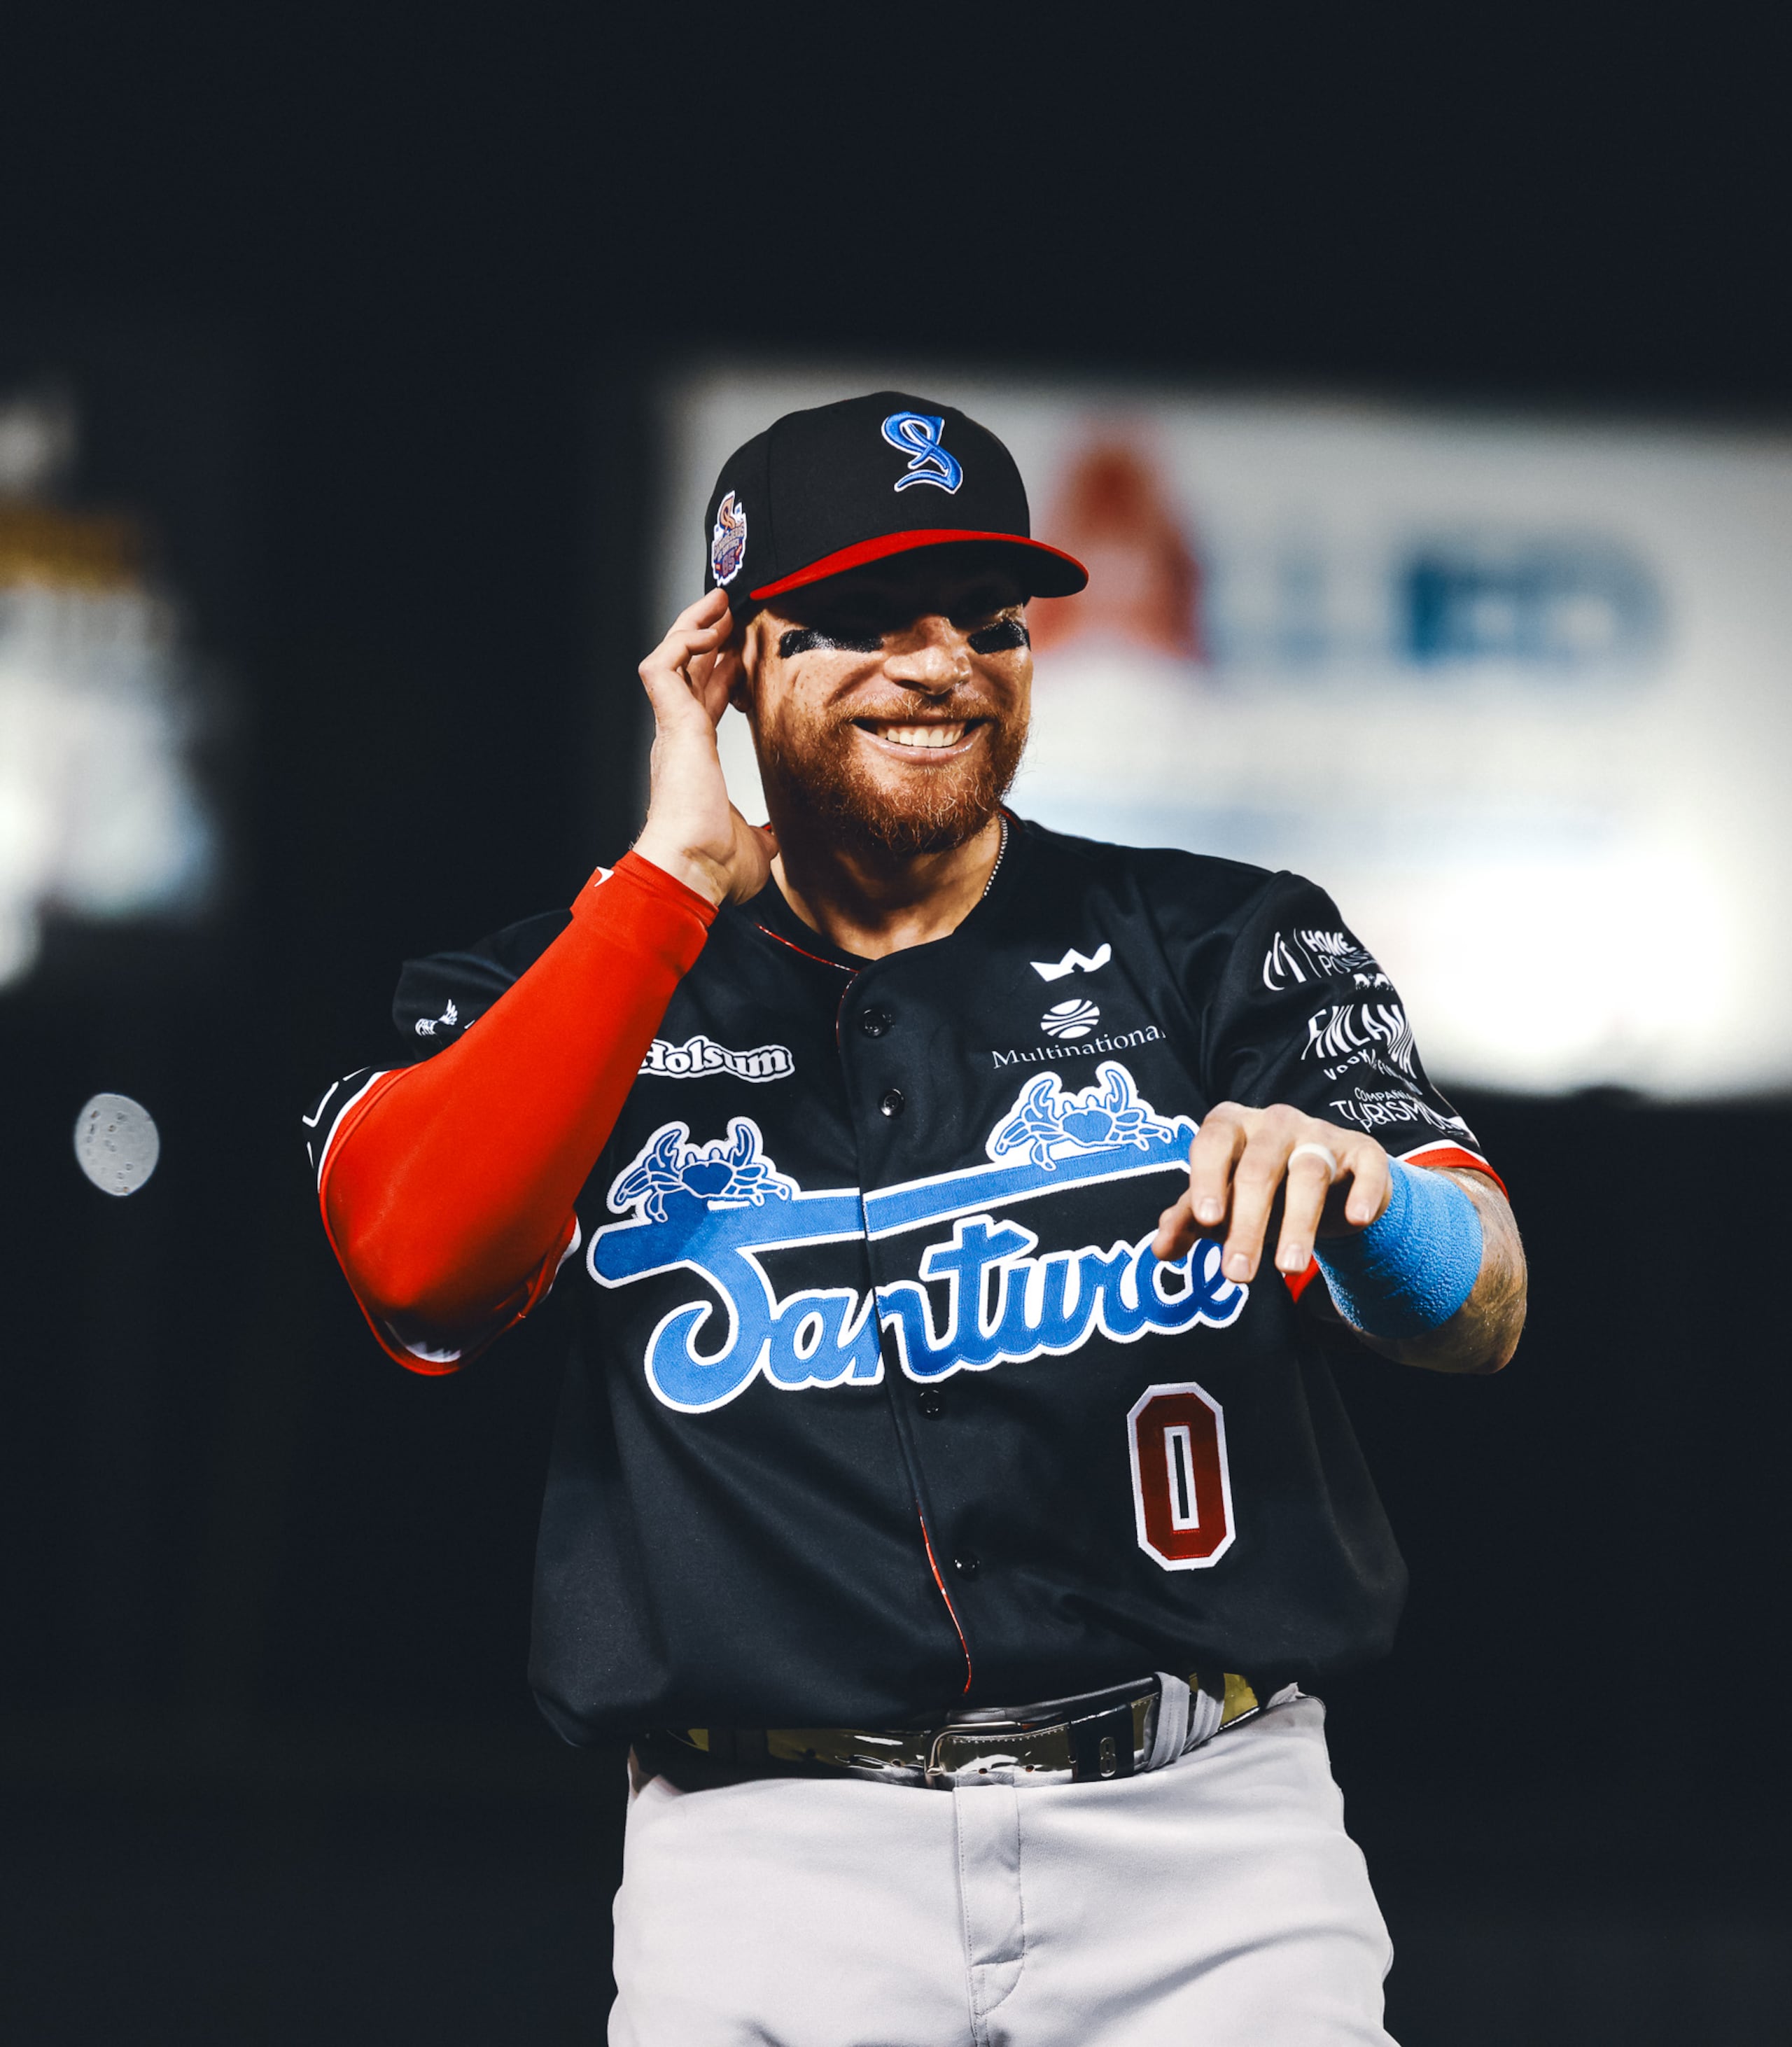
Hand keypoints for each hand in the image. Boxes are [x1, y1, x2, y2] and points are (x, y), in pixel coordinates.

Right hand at [632, 589, 776, 907]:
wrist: (691, 871)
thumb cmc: (714, 867)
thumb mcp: (757, 846)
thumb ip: (765, 833)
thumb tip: (776, 839)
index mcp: (694, 761)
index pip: (704, 704)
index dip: (721, 675)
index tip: (741, 653)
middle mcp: (678, 740)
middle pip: (687, 672)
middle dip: (706, 636)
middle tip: (730, 609)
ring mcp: (672, 730)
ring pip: (671, 659)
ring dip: (693, 626)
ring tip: (719, 602)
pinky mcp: (671, 725)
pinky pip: (663, 667)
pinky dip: (682, 641)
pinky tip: (708, 628)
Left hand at [1151, 1103, 1391, 1284]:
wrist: (1329, 1185)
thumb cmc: (1261, 1191)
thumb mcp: (1223, 1204)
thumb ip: (1189, 1220)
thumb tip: (1161, 1248)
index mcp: (1232, 1126)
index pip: (1212, 1142)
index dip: (1207, 1179)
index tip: (1207, 1221)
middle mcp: (1275, 1122)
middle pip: (1258, 1168)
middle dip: (1247, 1226)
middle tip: (1237, 1274)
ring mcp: (1321, 1134)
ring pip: (1309, 1173)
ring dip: (1298, 1223)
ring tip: (1287, 1268)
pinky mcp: (1363, 1152)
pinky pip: (1366, 1167)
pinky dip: (1362, 1193)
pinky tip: (1355, 1219)